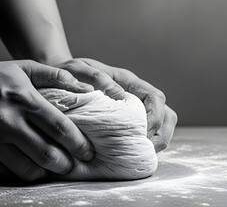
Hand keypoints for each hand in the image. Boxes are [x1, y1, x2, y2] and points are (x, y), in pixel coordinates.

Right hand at [0, 59, 94, 181]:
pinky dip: (19, 174)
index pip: (60, 128)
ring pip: (26, 170)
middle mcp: (6, 121)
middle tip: (70, 165)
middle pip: (46, 154)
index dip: (79, 144)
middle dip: (64, 165)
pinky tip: (26, 167)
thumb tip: (87, 89)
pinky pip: (4, 174)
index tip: (87, 152)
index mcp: (23, 99)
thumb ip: (56, 76)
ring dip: (43, 173)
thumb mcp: (24, 68)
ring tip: (49, 168)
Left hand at [53, 58, 176, 151]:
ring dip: (157, 141)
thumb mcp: (79, 69)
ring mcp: (135, 107)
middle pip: (166, 114)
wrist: (60, 76)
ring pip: (162, 125)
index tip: (142, 133)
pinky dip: (144, 144)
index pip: (155, 97)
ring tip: (141, 155)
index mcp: (128, 81)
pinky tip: (131, 154)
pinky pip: (146, 133)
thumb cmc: (69, 72)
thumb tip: (117, 94)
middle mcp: (136, 94)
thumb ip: (97, 78)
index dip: (155, 117)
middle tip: (145, 151)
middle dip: (162, 134)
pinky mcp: (127, 120)